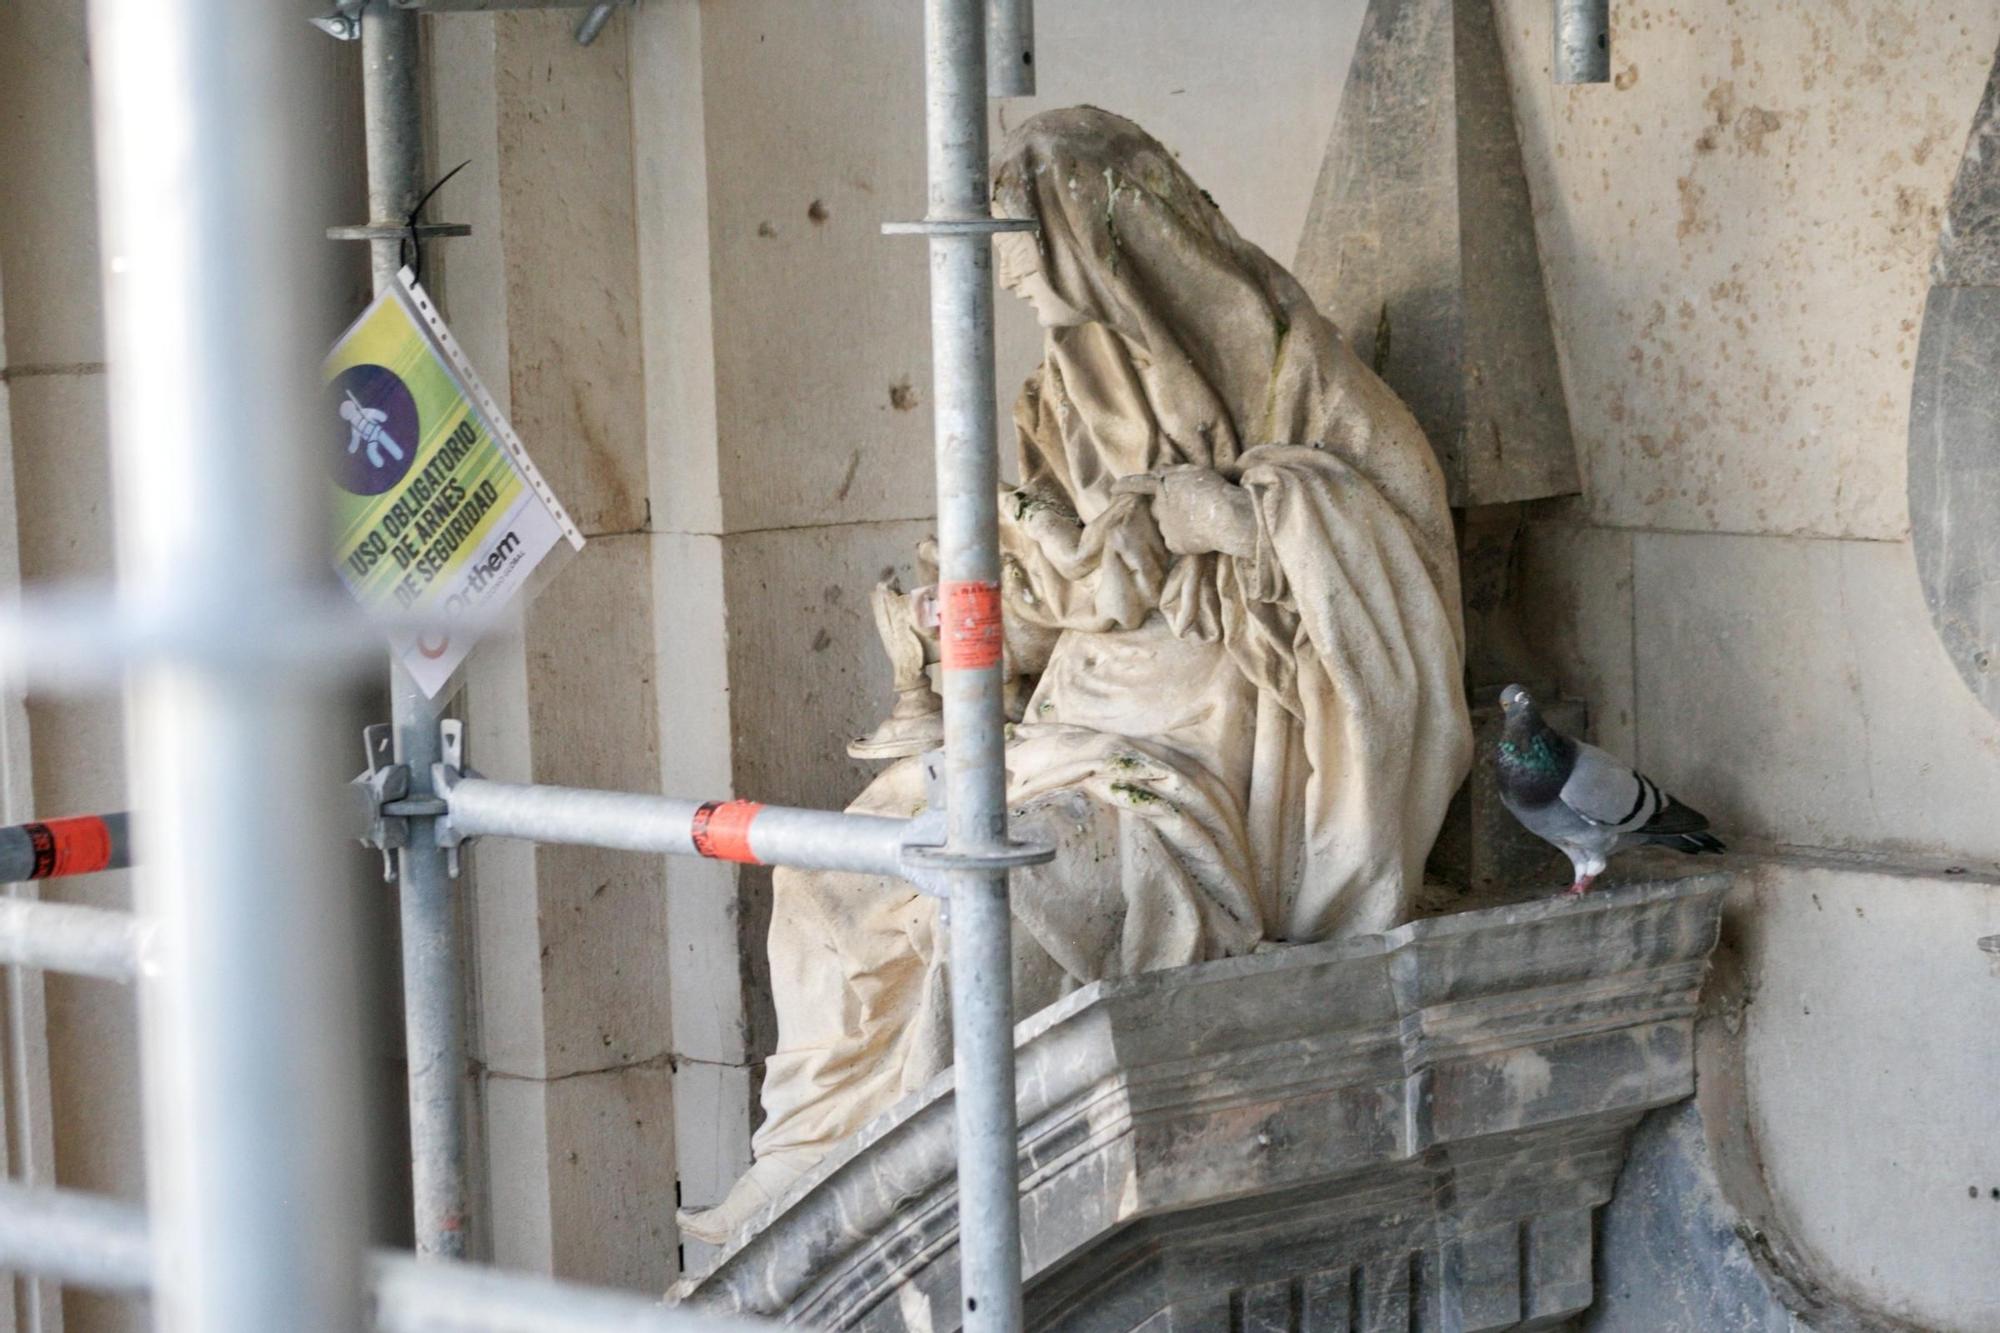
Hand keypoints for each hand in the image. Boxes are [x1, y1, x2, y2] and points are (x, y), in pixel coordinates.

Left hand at [1110, 466, 1256, 557]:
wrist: (1226, 518)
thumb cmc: (1214, 491)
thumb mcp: (1193, 473)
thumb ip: (1173, 472)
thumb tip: (1159, 471)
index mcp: (1163, 487)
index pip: (1140, 484)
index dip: (1126, 485)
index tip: (1113, 489)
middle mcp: (1160, 508)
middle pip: (1159, 508)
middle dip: (1170, 508)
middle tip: (1193, 509)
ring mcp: (1165, 527)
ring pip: (1169, 526)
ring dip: (1181, 524)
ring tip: (1203, 521)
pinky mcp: (1174, 544)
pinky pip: (1177, 541)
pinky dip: (1188, 539)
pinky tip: (1201, 536)